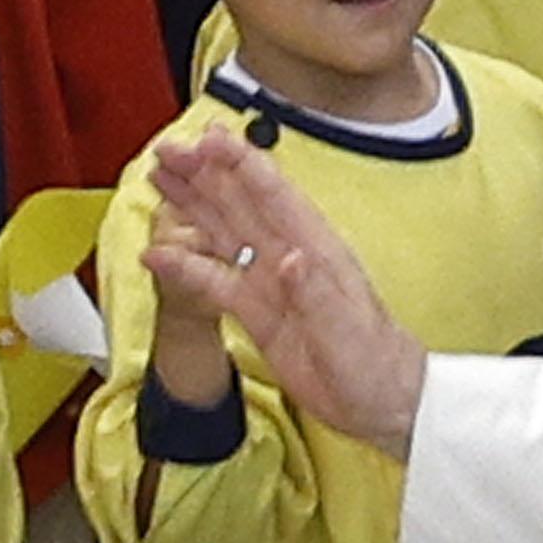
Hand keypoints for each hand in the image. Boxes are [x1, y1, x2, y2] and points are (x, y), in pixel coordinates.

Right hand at [137, 124, 426, 451]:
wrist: (382, 403)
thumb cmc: (375, 364)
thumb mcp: (346, 330)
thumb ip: (316, 293)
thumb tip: (289, 258)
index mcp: (316, 250)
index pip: (274, 195)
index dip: (242, 164)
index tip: (212, 140)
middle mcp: (290, 257)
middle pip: (240, 203)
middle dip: (204, 173)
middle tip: (168, 150)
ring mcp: (272, 283)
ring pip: (224, 232)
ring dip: (192, 204)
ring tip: (160, 179)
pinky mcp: (258, 312)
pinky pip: (216, 280)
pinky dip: (186, 266)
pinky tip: (160, 255)